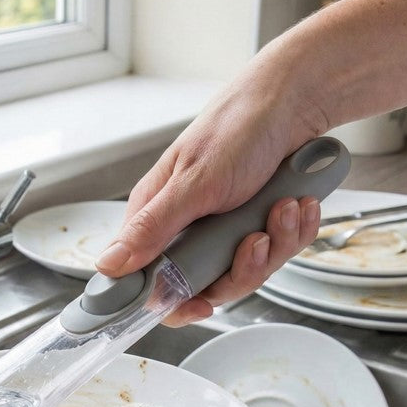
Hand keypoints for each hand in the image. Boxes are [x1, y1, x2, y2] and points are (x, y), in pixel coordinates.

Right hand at [96, 81, 324, 325]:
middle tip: (256, 238)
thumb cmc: (238, 127)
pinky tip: (298, 203)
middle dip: (241, 268)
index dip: (171, 302)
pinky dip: (294, 231)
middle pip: (206, 287)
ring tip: (285, 206)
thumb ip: (152, 228)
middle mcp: (188, 230)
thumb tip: (109, 266)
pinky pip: (278, 253)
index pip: (147, 282)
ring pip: (246, 272)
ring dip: (276, 243)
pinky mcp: (258, 227)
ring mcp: (225, 232)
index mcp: (157, 218)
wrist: (296, 101)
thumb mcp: (192, 183)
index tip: (199, 304)